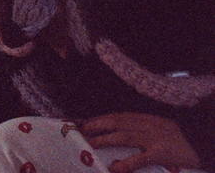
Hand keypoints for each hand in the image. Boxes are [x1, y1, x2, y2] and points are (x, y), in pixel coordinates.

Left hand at [80, 113, 200, 171]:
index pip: (120, 116)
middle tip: (83, 132)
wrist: (207, 146)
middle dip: (98, 126)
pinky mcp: (163, 153)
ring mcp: (156, 138)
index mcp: (150, 119)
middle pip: (118, 123)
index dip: (102, 119)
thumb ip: (144, 132)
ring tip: (91, 145)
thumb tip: (119, 137)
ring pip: (124, 136)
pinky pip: (141, 158)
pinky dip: (126, 163)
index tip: (87, 123)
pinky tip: (115, 168)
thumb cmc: (183, 145)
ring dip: (104, 140)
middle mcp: (151, 125)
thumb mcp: (163, 132)